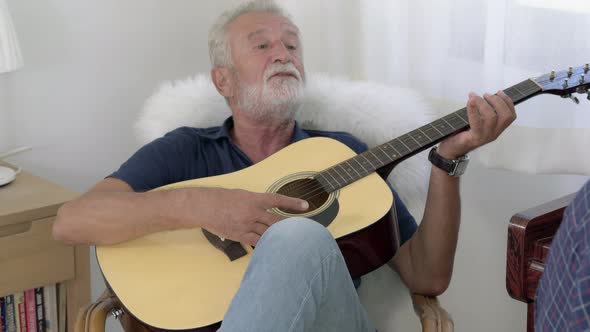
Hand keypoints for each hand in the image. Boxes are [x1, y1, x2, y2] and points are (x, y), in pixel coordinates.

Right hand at [183, 188, 308, 245]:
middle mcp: (253, 212)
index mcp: (254, 199)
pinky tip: (273, 247)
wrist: (204, 207)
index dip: (293, 203)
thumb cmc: (221, 198)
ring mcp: (247, 225)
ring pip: (268, 233)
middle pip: (276, 221)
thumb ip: (255, 201)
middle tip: (301, 229)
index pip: (278, 200)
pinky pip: (257, 242)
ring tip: (290, 240)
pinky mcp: (240, 235)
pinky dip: (265, 244)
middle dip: (289, 225)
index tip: (306, 206)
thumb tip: (266, 208)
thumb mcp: (241, 194)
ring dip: (279, 236)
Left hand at [438, 91, 516, 158]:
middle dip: (498, 101)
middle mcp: (494, 133)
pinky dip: (473, 109)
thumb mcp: (477, 122)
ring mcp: (485, 136)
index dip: (508, 102)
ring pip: (492, 117)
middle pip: (506, 116)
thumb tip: (484, 96)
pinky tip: (469, 102)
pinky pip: (477, 122)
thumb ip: (483, 112)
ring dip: (484, 103)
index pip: (511, 116)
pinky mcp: (474, 138)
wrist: (451, 149)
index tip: (500, 92)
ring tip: (475, 98)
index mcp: (496, 129)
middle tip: (485, 95)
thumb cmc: (462, 133)